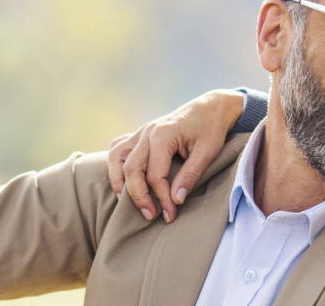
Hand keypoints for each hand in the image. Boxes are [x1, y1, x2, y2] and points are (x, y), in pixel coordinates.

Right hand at [107, 89, 246, 221]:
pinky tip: (121, 178)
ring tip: (125, 202)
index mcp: (163, 135)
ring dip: (118, 181)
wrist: (210, 107)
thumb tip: (176, 200)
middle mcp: (147, 132)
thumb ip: (190, 176)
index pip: (155, 175)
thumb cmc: (210, 129)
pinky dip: (114, 164)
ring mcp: (141, 132)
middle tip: (150, 216)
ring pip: (117, 158)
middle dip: (139, 196)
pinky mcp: (140, 133)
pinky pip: (117, 148)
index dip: (162, 198)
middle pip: (132, 169)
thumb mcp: (207, 153)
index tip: (170, 214)